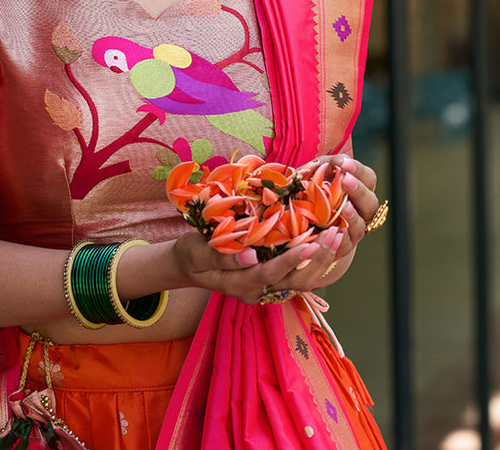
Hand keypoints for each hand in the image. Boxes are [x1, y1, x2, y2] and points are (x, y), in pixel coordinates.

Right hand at [171, 227, 344, 304]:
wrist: (189, 267)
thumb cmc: (190, 255)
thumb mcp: (196, 253)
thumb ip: (221, 256)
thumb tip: (250, 255)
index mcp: (238, 285)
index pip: (269, 274)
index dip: (290, 261)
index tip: (309, 244)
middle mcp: (256, 291)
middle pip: (293, 282)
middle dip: (316, 259)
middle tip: (335, 234)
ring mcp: (265, 288)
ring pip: (300, 281)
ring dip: (321, 260)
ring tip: (337, 234)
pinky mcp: (271, 279)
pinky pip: (297, 274)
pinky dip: (314, 259)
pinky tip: (326, 239)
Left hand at [299, 154, 380, 258]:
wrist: (306, 224)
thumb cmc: (313, 192)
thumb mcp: (317, 174)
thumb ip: (323, 165)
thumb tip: (329, 162)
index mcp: (359, 189)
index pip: (368, 177)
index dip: (358, 170)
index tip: (344, 163)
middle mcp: (362, 209)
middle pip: (370, 200)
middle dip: (358, 189)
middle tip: (345, 180)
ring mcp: (355, 228)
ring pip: (361, 223)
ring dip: (353, 214)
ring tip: (344, 205)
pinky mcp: (345, 245)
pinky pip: (347, 243)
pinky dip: (342, 237)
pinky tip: (335, 229)